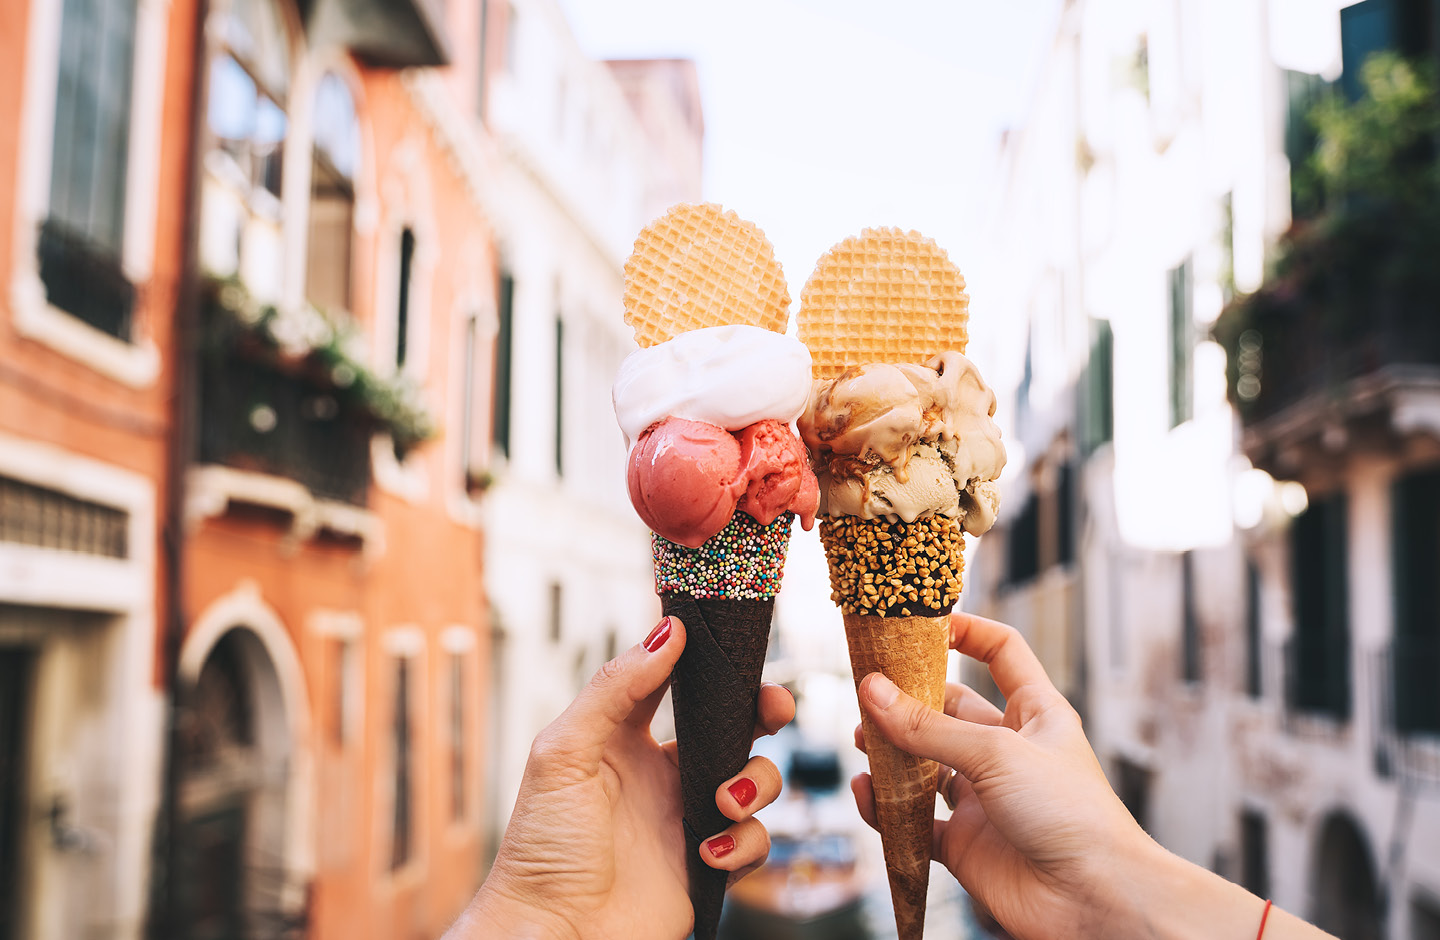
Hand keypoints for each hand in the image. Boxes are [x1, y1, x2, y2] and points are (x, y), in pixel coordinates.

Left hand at [451, 616, 793, 939]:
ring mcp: (688, 818)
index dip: (711, 665)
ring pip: (756, 781)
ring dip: (754, 784)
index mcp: (625, 738)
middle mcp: (663, 773)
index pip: (677, 683)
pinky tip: (707, 853)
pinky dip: (743, 843)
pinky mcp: (709, 865)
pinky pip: (754, 841)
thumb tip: (668, 632)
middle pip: (734, 726)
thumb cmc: (541, 846)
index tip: (738, 649)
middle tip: (775, 711)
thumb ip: (616, 688)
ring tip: (722, 804)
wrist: (553, 934)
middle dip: (765, 713)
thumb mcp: (565, 752)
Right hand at [851, 612, 1330, 939]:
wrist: (1096, 902)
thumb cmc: (1071, 815)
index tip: (923, 621)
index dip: (967, 632)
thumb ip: (929, 727)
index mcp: (1035, 714)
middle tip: (867, 692)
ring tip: (862, 743)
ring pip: (926, 765)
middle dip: (908, 700)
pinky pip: (916, 821)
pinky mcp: (966, 844)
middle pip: (949, 710)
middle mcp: (1009, 752)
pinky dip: (888, 809)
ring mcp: (986, 798)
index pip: (1002, 653)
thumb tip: (872, 692)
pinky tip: (868, 794)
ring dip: (892, 753)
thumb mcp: (996, 754)